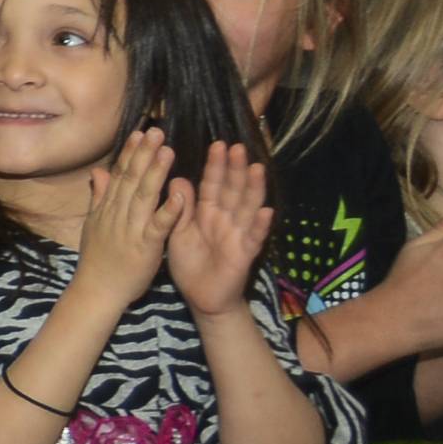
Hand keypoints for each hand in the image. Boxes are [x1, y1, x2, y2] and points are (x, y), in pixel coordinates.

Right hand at [73, 126, 184, 313]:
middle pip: (132, 179)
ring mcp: (131, 229)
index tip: (140, 132)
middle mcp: (118, 214)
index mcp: (109, 208)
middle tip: (156, 131)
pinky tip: (179, 195)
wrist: (98, 291)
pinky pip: (158, 226)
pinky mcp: (145, 247)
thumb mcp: (94, 225)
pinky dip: (168, 211)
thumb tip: (98, 171)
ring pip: (144, 197)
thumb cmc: (98, 260)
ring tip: (168, 151)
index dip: (131, 153)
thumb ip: (99, 197)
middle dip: (144, 154)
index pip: (120, 175)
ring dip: (156, 173)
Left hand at [164, 140, 271, 320]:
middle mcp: (226, 219)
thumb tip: (177, 177)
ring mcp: (238, 235)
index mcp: (208, 212)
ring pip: (247, 208)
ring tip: (256, 169)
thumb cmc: (189, 264)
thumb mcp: (178, 233)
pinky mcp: (244, 254)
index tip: (218, 144)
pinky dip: (259, 226)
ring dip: (253, 190)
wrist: (201, 298)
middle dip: (235, 169)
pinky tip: (266, 212)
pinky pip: (253, 238)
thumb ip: (179, 208)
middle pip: (233, 190)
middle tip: (237, 147)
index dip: (216, 166)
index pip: (213, 185)